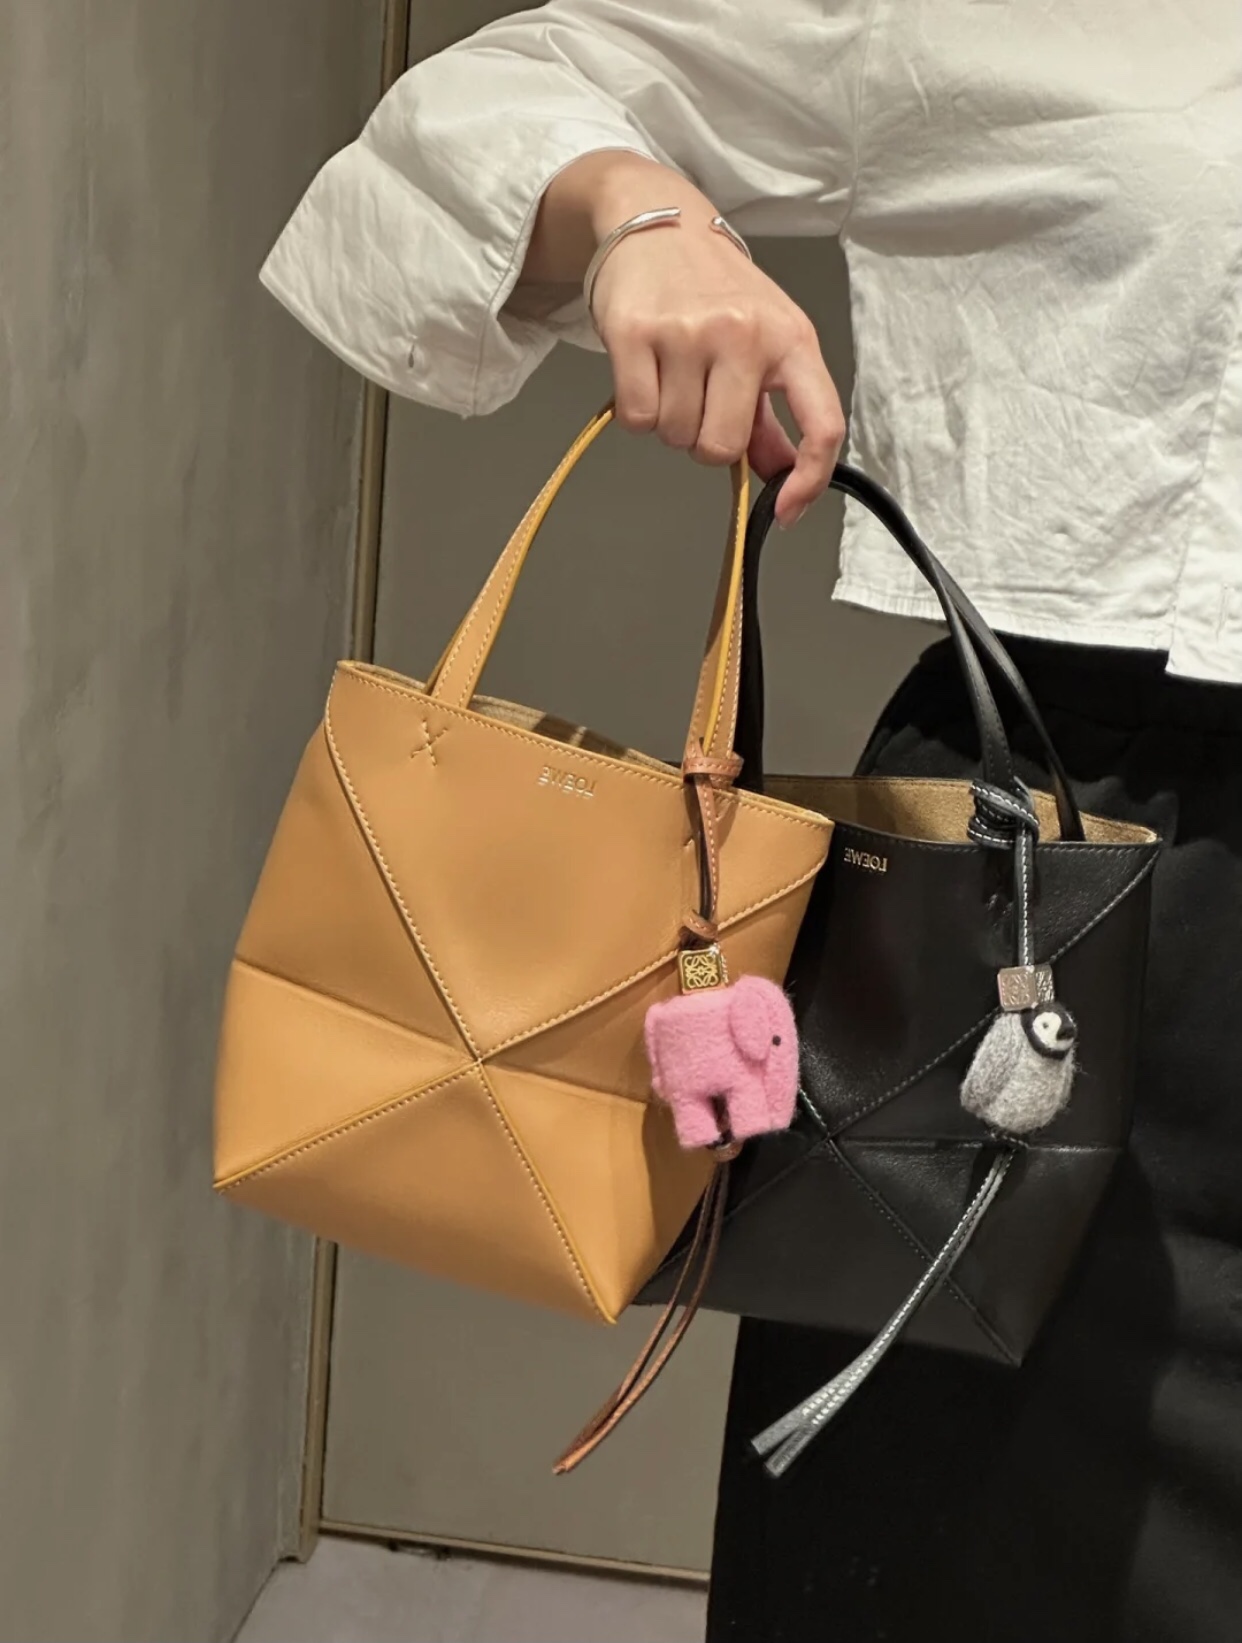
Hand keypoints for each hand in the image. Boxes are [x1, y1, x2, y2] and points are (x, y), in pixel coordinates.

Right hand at [524, 154, 844, 526]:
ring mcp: (689, 331)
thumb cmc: (718, 289)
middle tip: (702, 404)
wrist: (661, 221)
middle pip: (722, 448)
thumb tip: (780, 478)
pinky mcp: (636, 332)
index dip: (809, 480)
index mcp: (792, 339)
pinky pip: (637, 418)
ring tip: (673, 376)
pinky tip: (646, 374)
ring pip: (675, 435)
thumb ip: (773, 416)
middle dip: (706, 443)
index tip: (786, 510)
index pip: (822, 424)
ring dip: (670, 423)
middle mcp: (745, 333)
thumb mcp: (765, 341)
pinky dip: (637, 412)